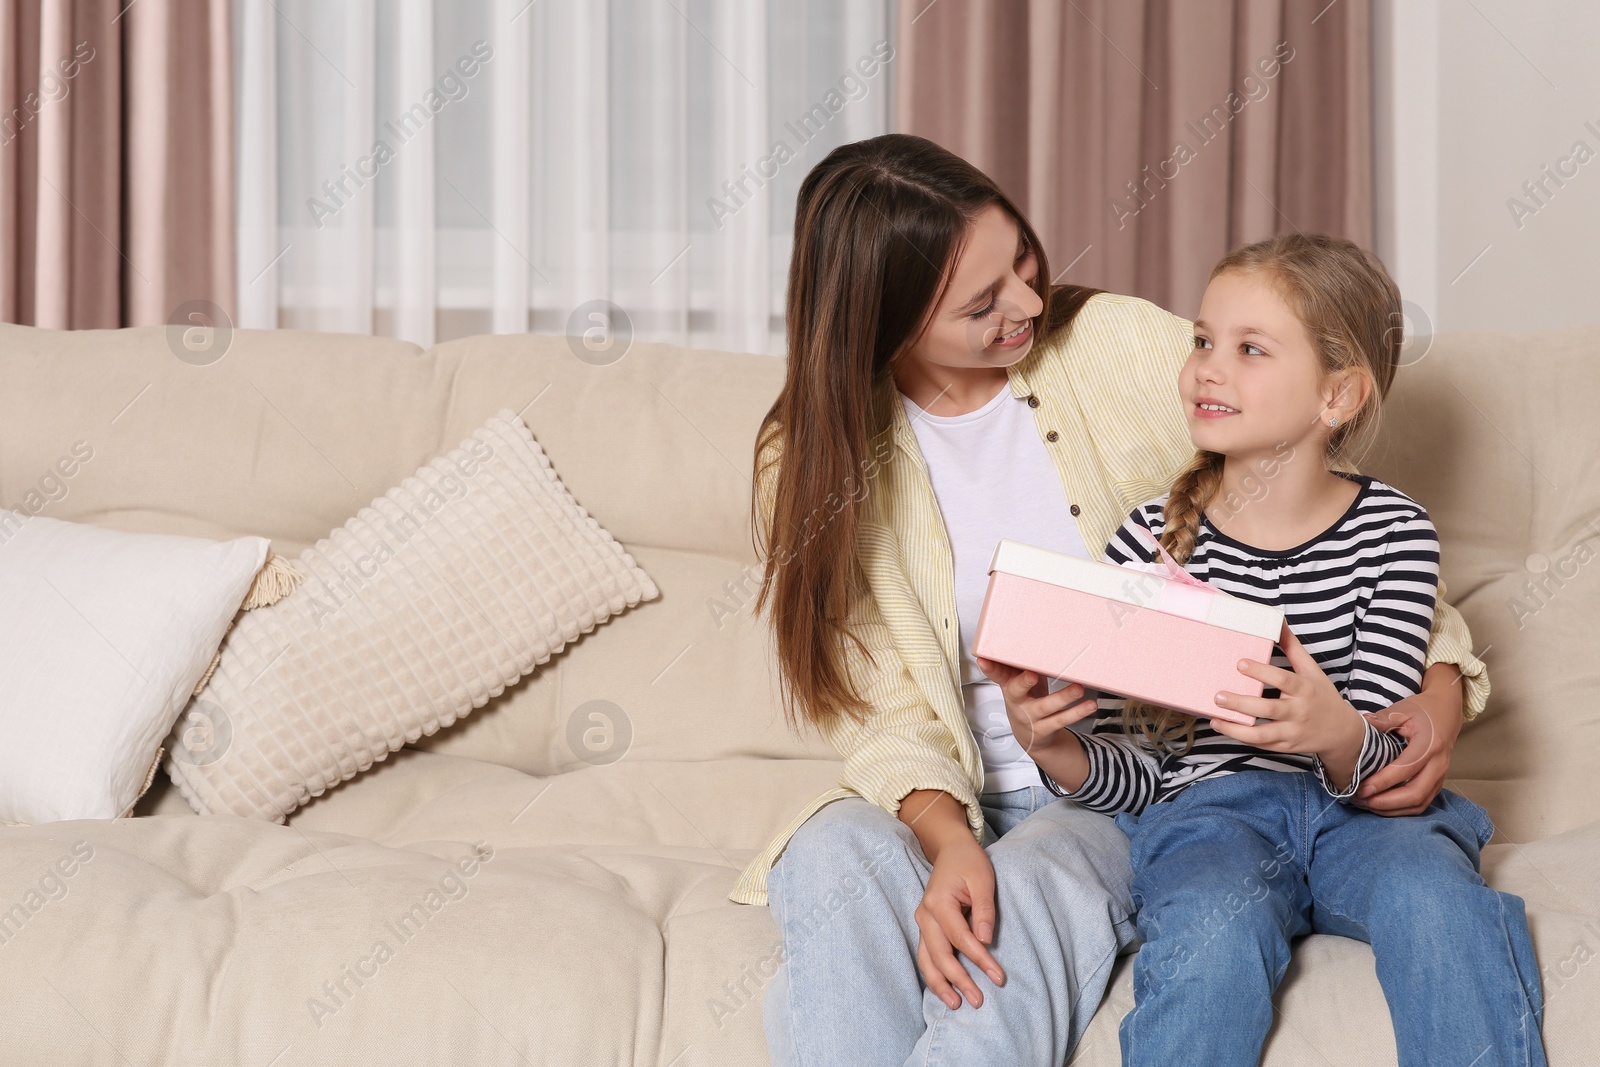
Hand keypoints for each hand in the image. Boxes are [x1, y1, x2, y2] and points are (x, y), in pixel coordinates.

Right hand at [914, 834, 1003, 1009]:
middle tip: (979, 1000)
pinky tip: (946, 990)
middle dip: (959, 980)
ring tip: (957, 1004)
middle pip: (939, 955)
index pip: (960, 938)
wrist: (951, 849)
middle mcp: (925, 915)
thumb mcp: (983, 880)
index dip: (979, 959)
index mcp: (939, 902)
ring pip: (926, 960)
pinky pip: (927, 955)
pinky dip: (935, 975)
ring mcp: (922, 922)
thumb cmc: (969, 862)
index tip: (998, 977)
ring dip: (940, 984)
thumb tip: (985, 941)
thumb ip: (984, 910)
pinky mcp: (926, 927)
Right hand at [975, 656, 1096, 758]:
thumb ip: (1026, 663)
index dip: (989, 667)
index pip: (996, 674)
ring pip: (1045, 707)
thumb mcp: (1022, 681)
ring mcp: (1029, 717)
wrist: (1031, 735)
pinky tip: (1090, 705)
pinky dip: (1077, 712)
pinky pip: (1061, 720)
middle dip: (1023, 682)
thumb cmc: (1028, 697)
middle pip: (1016, 691)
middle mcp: (1016, 701)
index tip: (983, 659)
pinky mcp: (1043, 729)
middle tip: (1032, 674)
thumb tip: (1042, 632)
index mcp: (1009, 685)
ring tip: (1079, 689)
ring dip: (1063, 697)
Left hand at [1209, 622, 1365, 777]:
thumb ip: (1294, 648)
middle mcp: (1298, 712)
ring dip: (1236, 729)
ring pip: (1262, 734)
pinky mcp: (1286, 746)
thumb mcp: (1312, 671)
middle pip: (1268, 709)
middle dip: (1241, 703)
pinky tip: (1225, 728)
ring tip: (1215, 720)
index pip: (1282, 680)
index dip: (1261, 672)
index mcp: (1304, 690)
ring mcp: (1292, 732)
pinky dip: (1243, 738)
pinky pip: (1262, 745)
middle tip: (1218, 696)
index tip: (1240, 663)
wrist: (1342, 732)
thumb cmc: (1322, 696)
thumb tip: (1279, 622)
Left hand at [1350, 670, 1461, 814]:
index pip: (1406, 769)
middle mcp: (1438, 764)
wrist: (1446, 712)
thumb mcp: (1403, 709)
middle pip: (1415, 794)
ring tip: (1366, 804)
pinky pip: (1422, 803)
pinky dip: (1401, 810)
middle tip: (1359, 799)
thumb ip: (1384, 719)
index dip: (1383, 781)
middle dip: (1386, 802)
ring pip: (1419, 803)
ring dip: (1392, 809)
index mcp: (1429, 745)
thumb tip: (1363, 723)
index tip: (1361, 788)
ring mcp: (1440, 776)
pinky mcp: (1437, 783)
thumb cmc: (1422, 710)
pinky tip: (1380, 806)